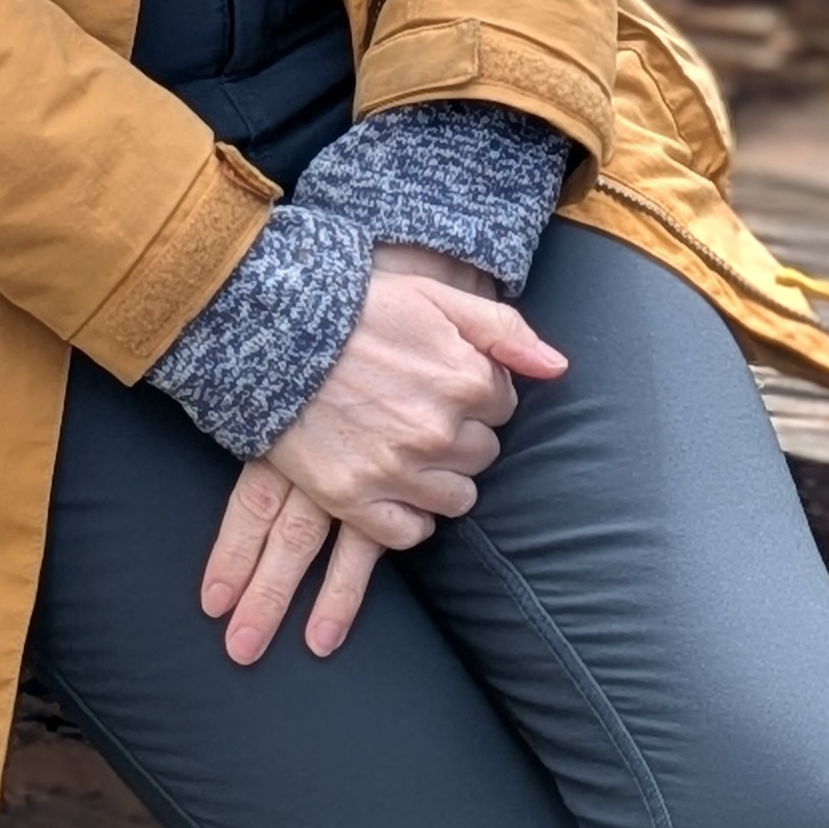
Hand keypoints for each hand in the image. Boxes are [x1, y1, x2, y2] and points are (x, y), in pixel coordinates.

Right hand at [197, 257, 565, 664]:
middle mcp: (437, 431)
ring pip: (455, 498)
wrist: (271, 330)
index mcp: (464, 379)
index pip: (502, 407)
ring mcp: (395, 469)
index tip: (442, 379)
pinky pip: (409, 532)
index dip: (476, 393)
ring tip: (404, 445)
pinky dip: (407, 515)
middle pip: (481, 454)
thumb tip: (556, 368)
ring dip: (439, 477)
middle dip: (461, 436)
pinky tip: (390, 484)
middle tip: (418, 409)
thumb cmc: (356, 306)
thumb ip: (503, 329)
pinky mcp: (354, 498)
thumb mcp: (434, 295)